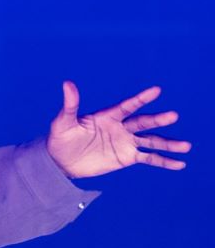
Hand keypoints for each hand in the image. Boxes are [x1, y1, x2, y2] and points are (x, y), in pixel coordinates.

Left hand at [47, 81, 190, 178]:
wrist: (61, 162)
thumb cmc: (60, 139)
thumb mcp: (63, 123)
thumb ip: (70, 105)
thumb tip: (67, 84)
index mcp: (109, 115)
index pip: (128, 106)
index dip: (141, 99)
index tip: (156, 90)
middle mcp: (121, 127)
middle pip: (143, 123)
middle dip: (158, 120)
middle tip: (173, 116)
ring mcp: (126, 142)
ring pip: (152, 141)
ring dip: (168, 143)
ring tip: (186, 146)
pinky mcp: (127, 157)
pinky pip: (149, 158)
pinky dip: (164, 161)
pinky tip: (179, 164)